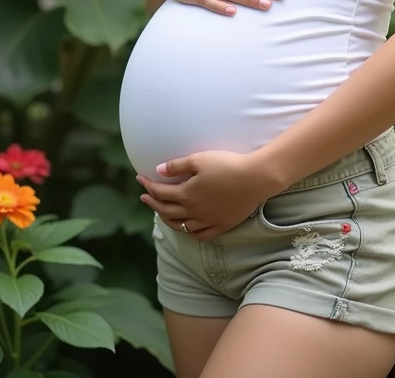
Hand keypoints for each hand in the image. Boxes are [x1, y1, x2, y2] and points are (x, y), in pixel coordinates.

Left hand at [137, 150, 279, 240]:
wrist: (255, 178)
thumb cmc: (227, 164)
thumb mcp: (199, 159)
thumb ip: (177, 166)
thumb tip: (158, 171)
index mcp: (186, 194)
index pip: (160, 192)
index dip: (148, 186)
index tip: (140, 178)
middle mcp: (193, 211)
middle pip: (167, 211)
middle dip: (152, 203)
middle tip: (144, 197)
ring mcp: (207, 220)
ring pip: (180, 226)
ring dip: (167, 219)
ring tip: (161, 212)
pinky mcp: (221, 225)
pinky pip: (200, 234)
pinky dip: (189, 232)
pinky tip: (187, 227)